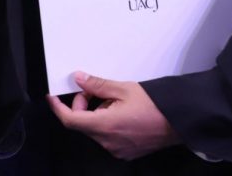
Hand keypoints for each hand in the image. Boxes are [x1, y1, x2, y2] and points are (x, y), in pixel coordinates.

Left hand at [48, 73, 179, 159]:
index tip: (52, 97)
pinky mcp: (125, 153)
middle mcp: (108, 142)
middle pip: (83, 123)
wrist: (179, 121)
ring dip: (97, 114)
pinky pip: (107, 137)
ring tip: (116, 101)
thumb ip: (98, 84)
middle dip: (84, 105)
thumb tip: (80, 79)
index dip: (58, 107)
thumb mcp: (124, 88)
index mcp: (105, 126)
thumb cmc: (156, 105)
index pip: (70, 120)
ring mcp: (116, 150)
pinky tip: (123, 113)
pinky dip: (107, 124)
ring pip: (95, 130)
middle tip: (96, 90)